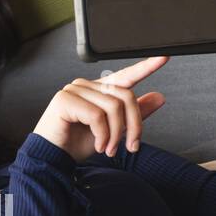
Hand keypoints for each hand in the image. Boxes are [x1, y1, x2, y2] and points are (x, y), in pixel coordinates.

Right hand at [33, 57, 167, 162]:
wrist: (53, 158)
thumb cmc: (76, 143)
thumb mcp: (113, 131)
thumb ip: (134, 114)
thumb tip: (159, 97)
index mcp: (98, 90)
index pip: (125, 76)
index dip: (144, 67)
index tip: (163, 57)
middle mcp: (87, 86)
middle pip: (125, 96)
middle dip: (133, 125)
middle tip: (131, 146)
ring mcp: (74, 90)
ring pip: (113, 107)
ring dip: (115, 135)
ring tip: (108, 149)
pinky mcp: (65, 99)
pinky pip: (96, 115)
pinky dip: (102, 135)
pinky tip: (97, 145)